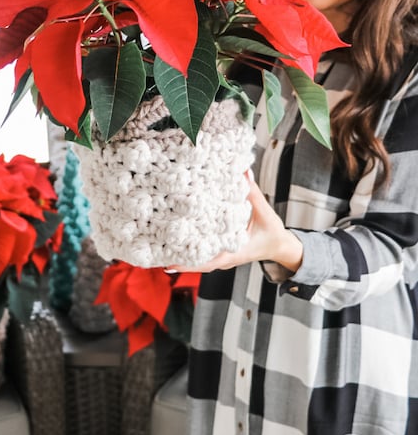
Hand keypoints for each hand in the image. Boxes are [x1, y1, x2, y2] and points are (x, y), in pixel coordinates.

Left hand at [167, 173, 302, 272]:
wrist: (279, 245)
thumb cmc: (271, 230)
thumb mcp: (263, 211)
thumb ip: (252, 192)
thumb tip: (242, 172)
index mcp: (233, 252)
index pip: (207, 261)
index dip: (188, 262)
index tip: (170, 262)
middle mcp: (224, 258)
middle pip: (196, 263)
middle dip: (177, 260)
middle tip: (155, 256)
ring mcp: (221, 257)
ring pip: (197, 260)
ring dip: (180, 256)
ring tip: (158, 251)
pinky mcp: (220, 252)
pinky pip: (202, 254)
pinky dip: (188, 251)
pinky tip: (173, 245)